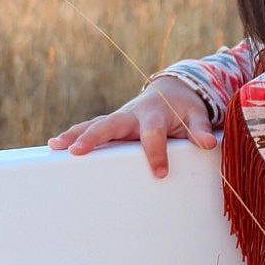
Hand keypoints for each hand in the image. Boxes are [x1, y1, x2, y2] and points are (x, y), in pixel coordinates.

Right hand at [47, 77, 216, 178]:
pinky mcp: (113, 124)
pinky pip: (91, 128)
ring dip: (75, 134)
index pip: (153, 134)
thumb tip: (209, 143)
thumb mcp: (196, 116)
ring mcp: (120, 119)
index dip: (156, 153)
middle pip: (111, 124)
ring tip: (56, 147)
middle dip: (95, 137)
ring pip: (95, 125)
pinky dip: (74, 135)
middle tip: (79, 152)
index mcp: (155, 114)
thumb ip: (201, 129)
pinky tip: (55, 146)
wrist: (172, 91)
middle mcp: (132, 115)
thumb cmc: (185, 108)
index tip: (160, 173)